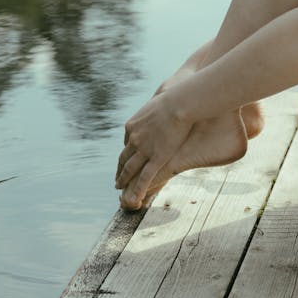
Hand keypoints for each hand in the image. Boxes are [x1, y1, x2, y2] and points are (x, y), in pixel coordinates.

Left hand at [115, 91, 192, 209]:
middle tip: (117, 179)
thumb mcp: (157, 102)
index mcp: (132, 126)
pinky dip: (138, 189)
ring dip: (123, 180)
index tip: (126, 159)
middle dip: (120, 169)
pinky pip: (144, 178)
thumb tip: (159, 104)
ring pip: (130, 170)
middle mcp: (134, 139)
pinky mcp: (156, 158)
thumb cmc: (174, 99)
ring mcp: (143, 150)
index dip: (126, 153)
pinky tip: (135, 199)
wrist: (179, 104)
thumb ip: (154, 110)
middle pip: (124, 158)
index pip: (127, 143)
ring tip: (120, 188)